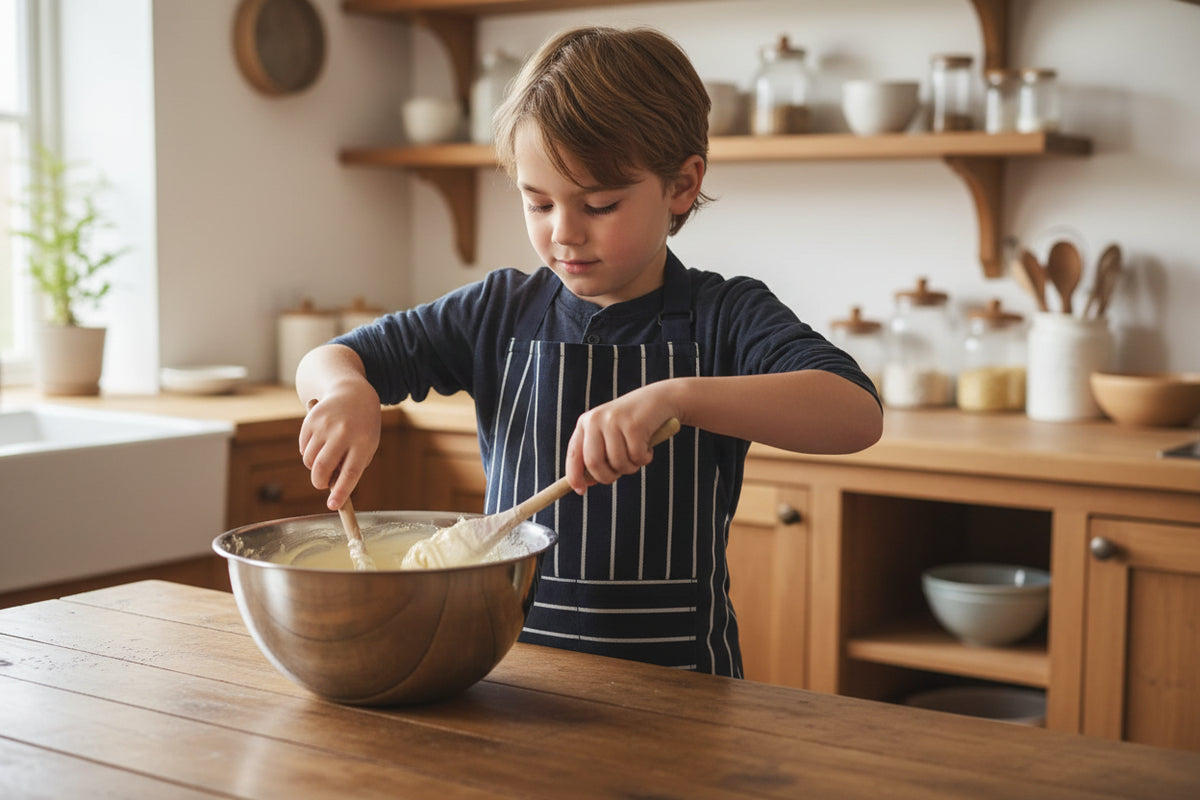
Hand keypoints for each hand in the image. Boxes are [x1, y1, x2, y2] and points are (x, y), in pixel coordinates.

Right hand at [298, 382, 380, 509]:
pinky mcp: (311, 420)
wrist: (353, 393)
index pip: (350, 473)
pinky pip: (303, 448)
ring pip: (309, 460)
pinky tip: (320, 443)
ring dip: (314, 467)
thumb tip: (330, 486)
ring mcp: (325, 425)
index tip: (332, 506)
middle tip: (322, 484)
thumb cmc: (363, 427)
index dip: (340, 492)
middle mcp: (343, 432)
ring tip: (326, 457)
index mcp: (363, 442)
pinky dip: (308, 453)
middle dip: (319, 483)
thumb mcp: (367, 445)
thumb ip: (352, 465)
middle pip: (323, 468)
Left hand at [564, 385, 677, 493]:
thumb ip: (597, 455)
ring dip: (631, 468)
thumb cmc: (634, 424)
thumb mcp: (610, 435)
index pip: (573, 455)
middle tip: (620, 474)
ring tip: (638, 456)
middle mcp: (595, 419)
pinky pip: (636, 457)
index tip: (581, 491)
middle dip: (608, 476)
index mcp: (585, 422)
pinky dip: (645, 459)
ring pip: (617, 463)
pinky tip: (649, 447)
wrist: (661, 399)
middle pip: (594, 463)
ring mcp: (614, 421)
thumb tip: (585, 483)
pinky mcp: (633, 425)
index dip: (575, 476)